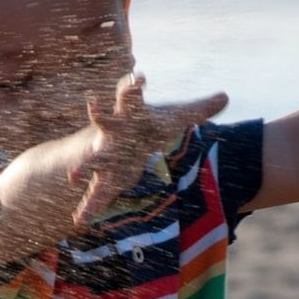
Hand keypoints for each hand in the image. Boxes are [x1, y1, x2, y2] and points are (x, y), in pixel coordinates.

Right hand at [69, 72, 227, 223]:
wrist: (118, 144)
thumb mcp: (174, 118)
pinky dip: (88, 207)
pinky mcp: (105, 177)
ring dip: (85, 166)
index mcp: (131, 115)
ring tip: (73, 176)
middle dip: (99, 115)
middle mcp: (114, 132)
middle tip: (92, 105)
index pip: (130, 96)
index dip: (133, 85)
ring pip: (96, 159)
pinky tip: (78, 221)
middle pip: (107, 121)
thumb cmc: (147, 127)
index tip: (139, 77)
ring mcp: (106, 155)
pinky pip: (96, 193)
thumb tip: (225, 96)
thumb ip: (199, 109)